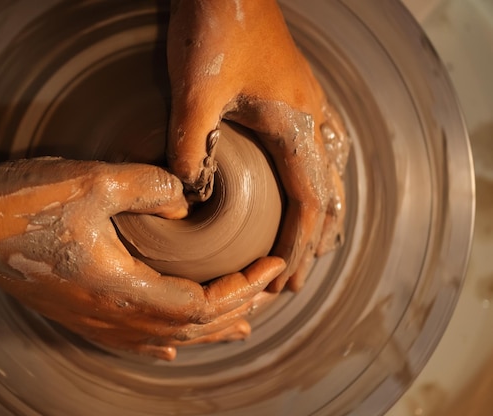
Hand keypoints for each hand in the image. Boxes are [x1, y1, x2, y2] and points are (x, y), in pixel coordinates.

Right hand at [0, 159, 284, 359]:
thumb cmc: (26, 202)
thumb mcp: (95, 182)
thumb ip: (151, 188)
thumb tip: (186, 200)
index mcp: (121, 289)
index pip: (201, 305)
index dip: (242, 289)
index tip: (270, 266)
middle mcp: (109, 316)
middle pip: (189, 329)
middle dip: (236, 309)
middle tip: (268, 291)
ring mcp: (90, 319)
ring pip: (164, 339)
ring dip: (207, 330)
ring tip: (239, 325)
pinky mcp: (76, 312)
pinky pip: (132, 340)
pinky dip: (165, 339)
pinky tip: (173, 345)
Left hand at [166, 0, 348, 290]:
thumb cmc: (215, 29)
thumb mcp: (195, 93)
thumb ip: (191, 147)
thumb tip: (191, 195)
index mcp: (296, 125)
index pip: (308, 204)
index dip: (298, 249)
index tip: (285, 282)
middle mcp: (312, 118)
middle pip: (325, 196)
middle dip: (312, 241)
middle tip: (295, 277)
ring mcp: (309, 103)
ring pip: (328, 172)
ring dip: (321, 214)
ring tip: (312, 245)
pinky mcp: (295, 92)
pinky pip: (321, 146)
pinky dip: (317, 179)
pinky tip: (308, 183)